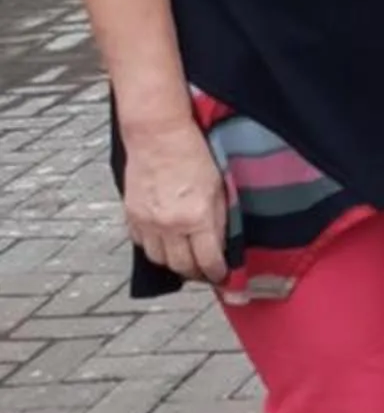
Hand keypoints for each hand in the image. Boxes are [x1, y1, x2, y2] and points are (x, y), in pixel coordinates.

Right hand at [121, 122, 230, 284]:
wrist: (158, 135)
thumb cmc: (192, 153)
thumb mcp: (219, 187)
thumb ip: (219, 219)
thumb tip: (222, 244)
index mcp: (196, 217)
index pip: (208, 260)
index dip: (218, 273)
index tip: (223, 277)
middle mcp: (170, 225)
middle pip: (181, 266)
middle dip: (196, 273)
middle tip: (205, 272)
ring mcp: (147, 222)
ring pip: (159, 260)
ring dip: (174, 263)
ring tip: (185, 259)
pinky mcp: (131, 216)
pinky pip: (142, 244)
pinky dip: (154, 248)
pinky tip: (165, 242)